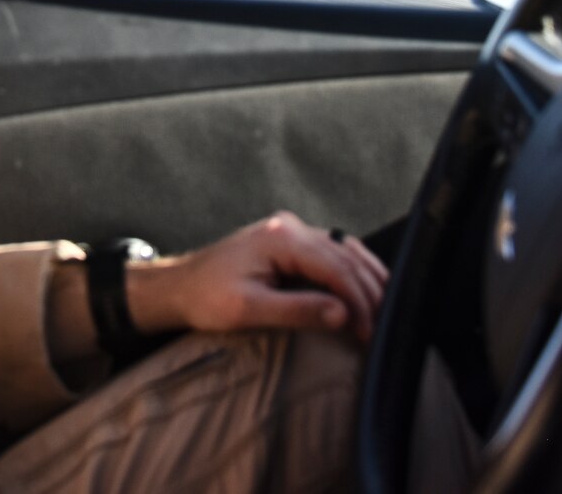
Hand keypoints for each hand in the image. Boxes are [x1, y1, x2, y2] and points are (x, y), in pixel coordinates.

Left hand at [128, 212, 389, 342]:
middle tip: (382, 328)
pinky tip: (364, 290)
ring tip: (383, 311)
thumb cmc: (206, 299)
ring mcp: (290, 230)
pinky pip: (332, 252)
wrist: (178, 286)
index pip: (336, 267)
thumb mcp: (249, 310)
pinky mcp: (289, 241)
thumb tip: (344, 314)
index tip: (369, 334)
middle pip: (346, 255)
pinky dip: (352, 271)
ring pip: (345, 249)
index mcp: (281, 239)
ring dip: (366, 278)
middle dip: (369, 292)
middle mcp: (290, 227)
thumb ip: (297, 310)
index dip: (359, 301)